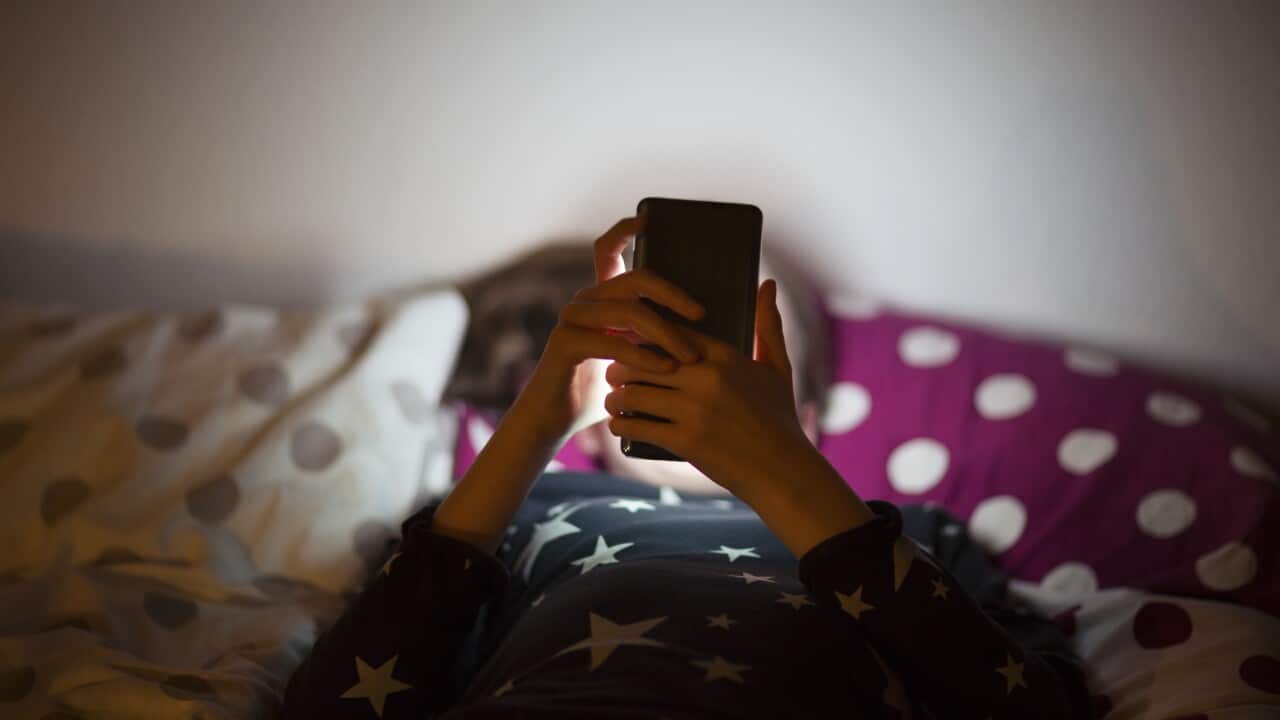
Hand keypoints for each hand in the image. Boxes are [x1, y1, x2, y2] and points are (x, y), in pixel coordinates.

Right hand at [517, 216, 706, 440]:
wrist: (556, 419)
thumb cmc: (601, 390)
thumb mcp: (633, 358)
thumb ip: (654, 338)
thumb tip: (701, 328)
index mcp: (601, 299)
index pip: (608, 251)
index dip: (625, 231)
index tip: (648, 219)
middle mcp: (585, 301)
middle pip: (636, 280)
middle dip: (674, 295)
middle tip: (702, 314)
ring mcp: (572, 319)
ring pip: (630, 312)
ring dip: (667, 333)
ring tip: (691, 356)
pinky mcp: (565, 342)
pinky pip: (612, 342)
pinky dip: (643, 355)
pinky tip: (665, 368)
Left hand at [599, 278, 810, 497]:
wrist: (784, 471)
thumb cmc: (780, 419)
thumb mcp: (778, 368)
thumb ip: (768, 325)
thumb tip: (768, 283)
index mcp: (725, 357)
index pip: (669, 333)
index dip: (645, 337)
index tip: (631, 343)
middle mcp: (707, 378)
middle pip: (643, 360)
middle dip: (622, 367)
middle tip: (613, 373)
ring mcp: (695, 409)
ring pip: (634, 392)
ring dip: (617, 396)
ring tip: (613, 400)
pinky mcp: (685, 440)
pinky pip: (638, 424)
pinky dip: (621, 424)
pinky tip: (618, 424)